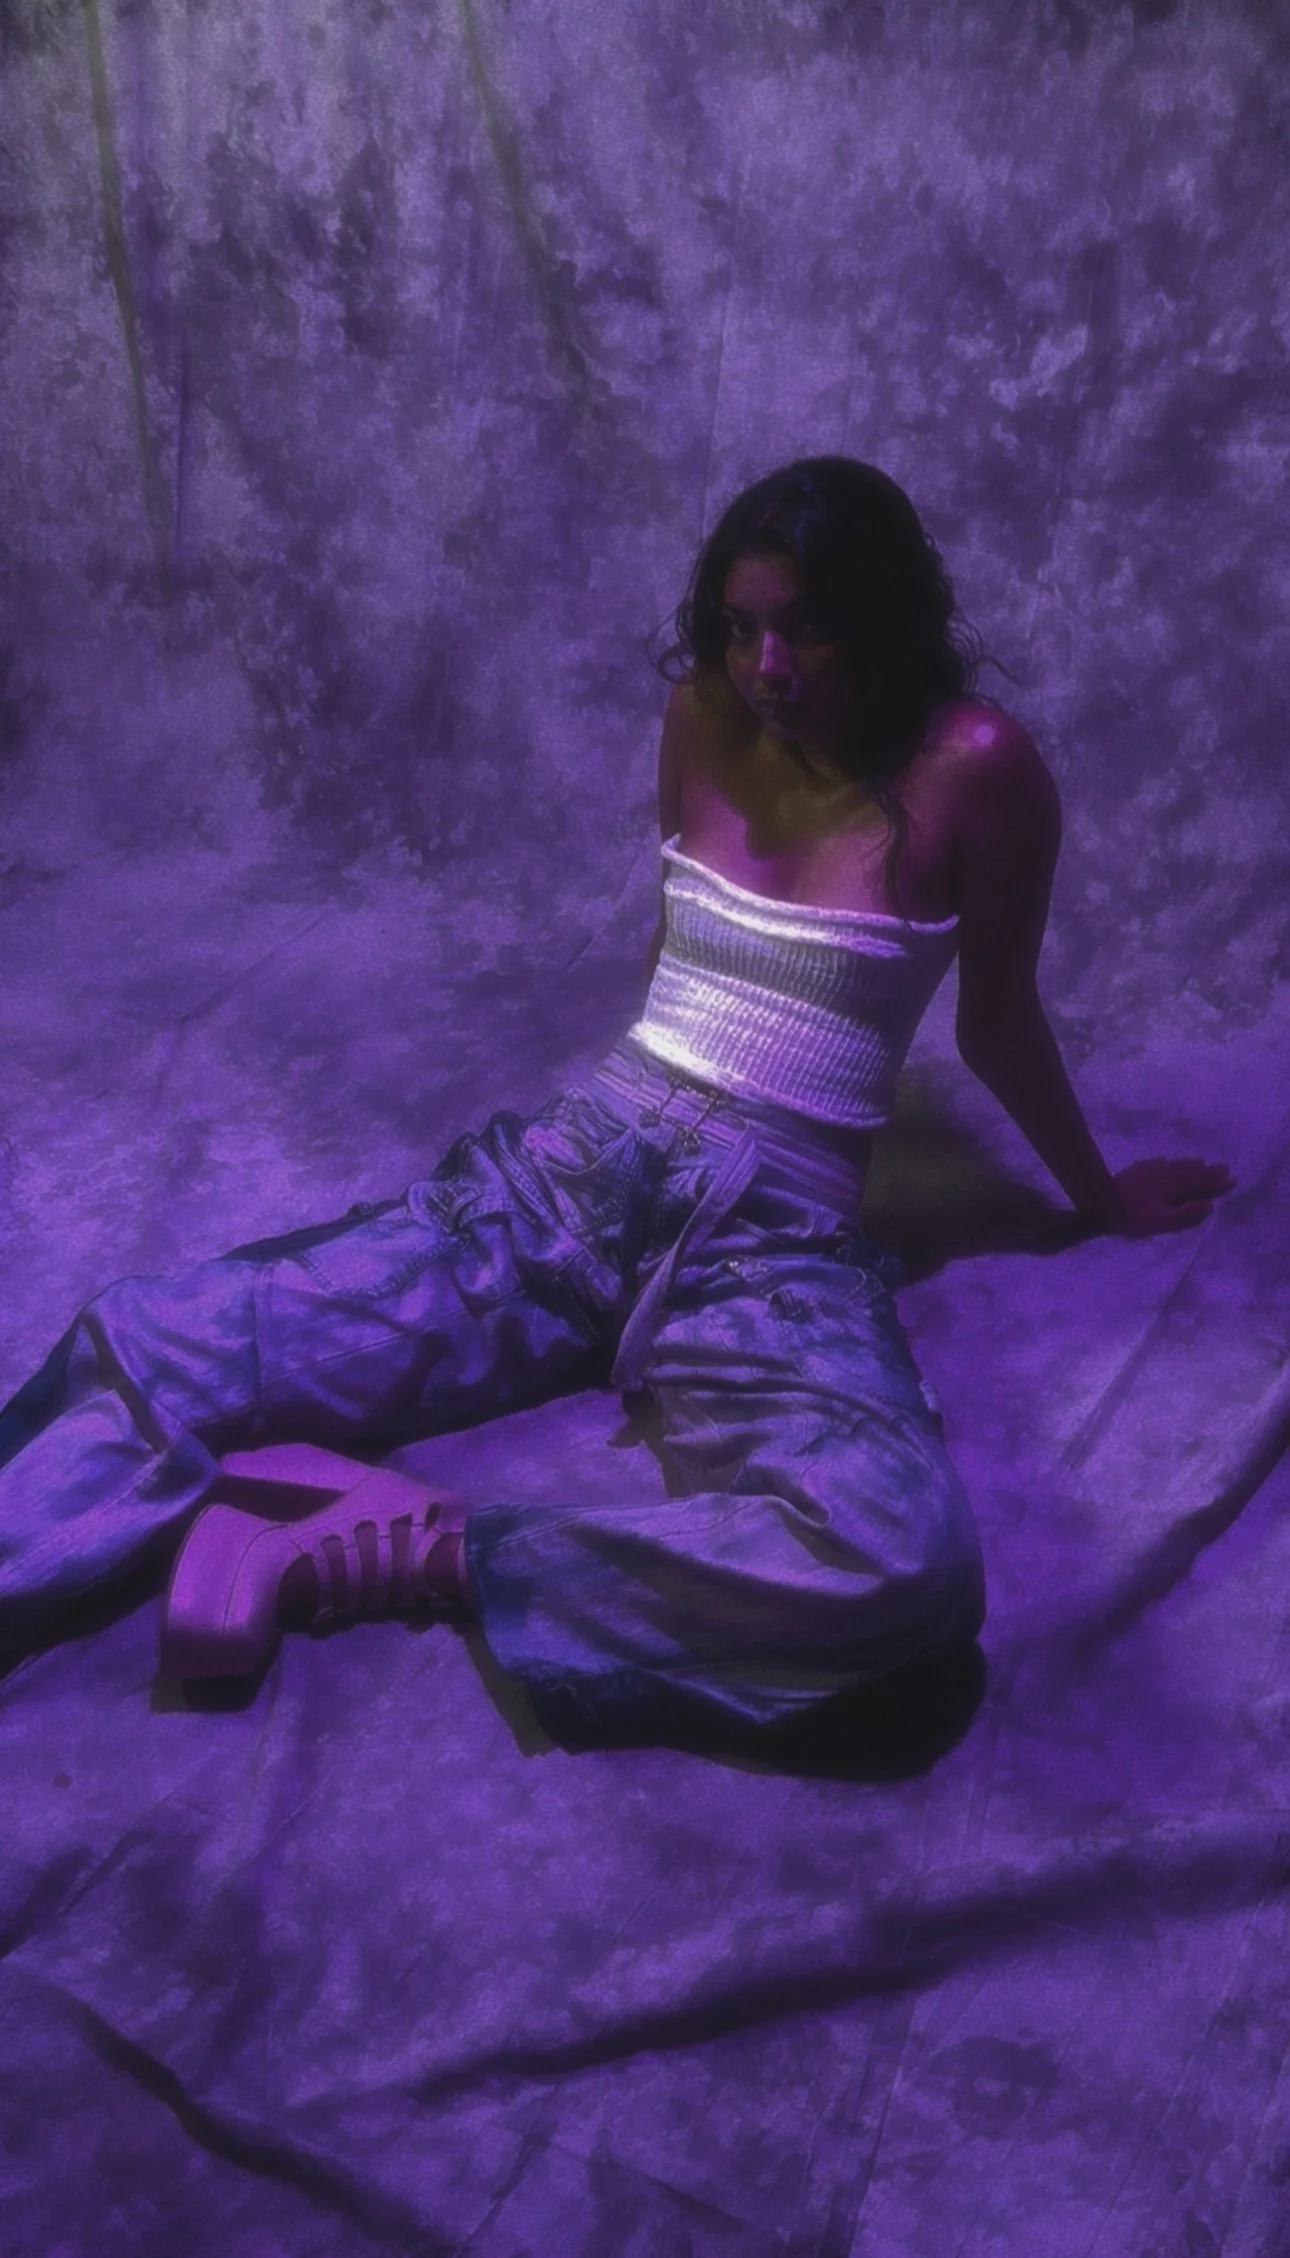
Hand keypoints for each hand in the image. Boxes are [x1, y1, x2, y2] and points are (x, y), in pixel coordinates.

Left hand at [1099, 1157, 1235, 1236]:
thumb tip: (1209, 1205)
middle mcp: (1167, 1174)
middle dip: (1209, 1171)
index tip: (1232, 1180)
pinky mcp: (1137, 1169)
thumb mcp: (1164, 1222)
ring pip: (1176, 1164)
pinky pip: (1158, 1163)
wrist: (1101, 1200)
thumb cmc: (1134, 1217)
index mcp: (1176, 1187)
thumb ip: (1188, 1214)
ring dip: (1191, 1164)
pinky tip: (1167, 1161)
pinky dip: (1169, 1162)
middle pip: (1192, 1171)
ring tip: (1202, 1162)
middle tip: (1224, 1167)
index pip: (1202, 1183)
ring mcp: (1151, 1169)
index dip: (1217, 1183)